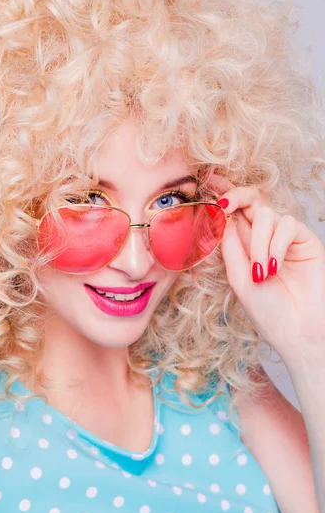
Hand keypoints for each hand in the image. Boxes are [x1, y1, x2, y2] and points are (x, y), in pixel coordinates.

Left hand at [211, 174, 324, 367]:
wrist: (298, 332)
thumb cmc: (269, 312)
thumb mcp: (239, 278)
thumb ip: (230, 247)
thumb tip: (222, 217)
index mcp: (245, 246)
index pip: (234, 213)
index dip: (223, 195)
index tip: (208, 180)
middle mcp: (264, 238)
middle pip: (251, 200)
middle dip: (235, 196)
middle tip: (224, 204)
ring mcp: (285, 238)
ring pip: (266, 214)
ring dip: (258, 243)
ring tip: (260, 273)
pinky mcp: (305, 240)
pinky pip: (287, 224)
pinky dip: (276, 244)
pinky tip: (275, 267)